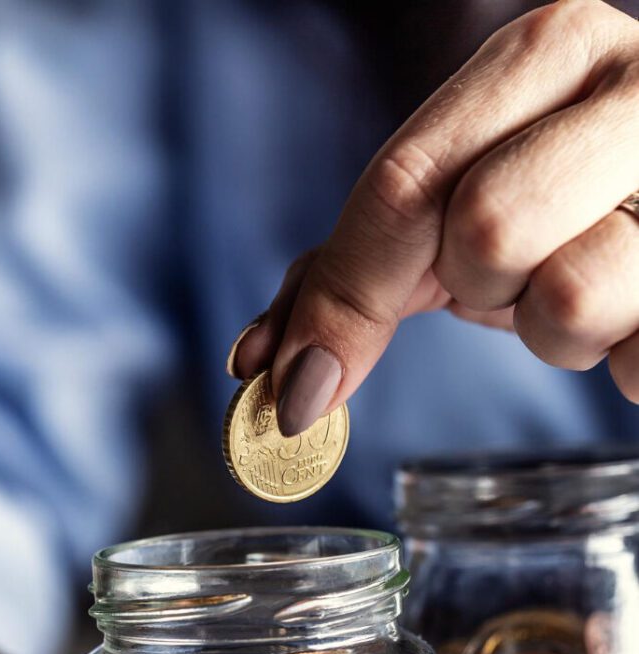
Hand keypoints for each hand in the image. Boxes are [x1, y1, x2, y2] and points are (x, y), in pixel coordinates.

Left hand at [228, 0, 638, 432]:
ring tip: (582, 284)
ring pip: (565, 302)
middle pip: (482, 233)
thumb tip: (262, 368)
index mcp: (548, 52)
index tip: (298, 392)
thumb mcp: (447, 205)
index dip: (343, 301)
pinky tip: (637, 314)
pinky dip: (620, 361)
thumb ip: (348, 271)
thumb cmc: (553, 202)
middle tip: (510, 274)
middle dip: (474, 287)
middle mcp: (636, 85)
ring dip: (551, 330)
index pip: (407, 185)